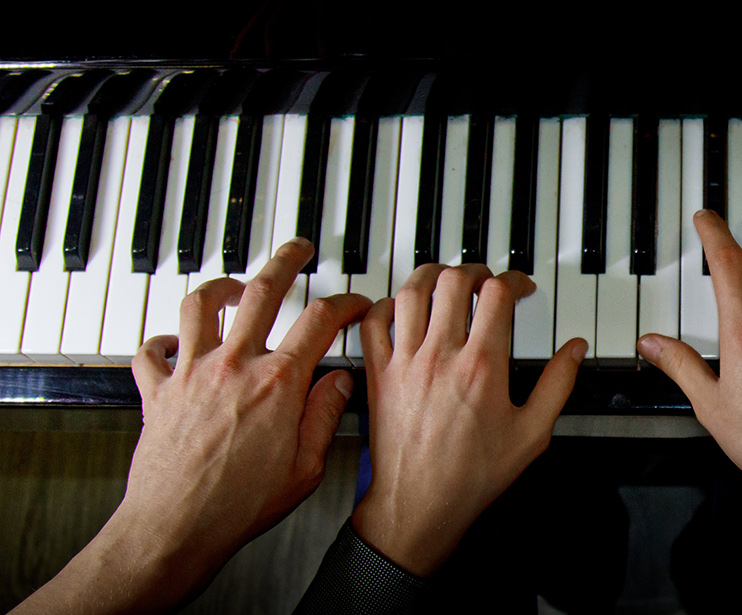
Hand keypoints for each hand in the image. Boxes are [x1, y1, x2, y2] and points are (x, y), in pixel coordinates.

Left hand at [14, 238, 371, 612]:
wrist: (177, 527)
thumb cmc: (240, 506)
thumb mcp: (306, 467)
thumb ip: (324, 416)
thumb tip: (341, 383)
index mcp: (278, 384)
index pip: (319, 322)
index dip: (343, 304)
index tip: (353, 303)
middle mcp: (234, 366)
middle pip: (263, 292)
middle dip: (286, 262)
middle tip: (298, 250)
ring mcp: (192, 374)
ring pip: (200, 305)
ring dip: (220, 287)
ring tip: (234, 284)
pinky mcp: (158, 392)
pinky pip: (150, 351)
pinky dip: (160, 341)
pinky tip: (172, 342)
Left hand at [350, 264, 586, 576]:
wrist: (419, 504)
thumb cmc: (472, 476)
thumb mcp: (532, 434)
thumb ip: (558, 385)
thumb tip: (573, 350)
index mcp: (482, 366)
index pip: (497, 294)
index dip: (514, 280)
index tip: (520, 289)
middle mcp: (440, 356)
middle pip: (453, 280)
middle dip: (475, 270)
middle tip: (486, 281)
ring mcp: (405, 362)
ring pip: (412, 290)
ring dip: (433, 276)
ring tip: (448, 281)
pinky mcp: (378, 374)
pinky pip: (374, 321)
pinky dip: (388, 304)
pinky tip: (403, 307)